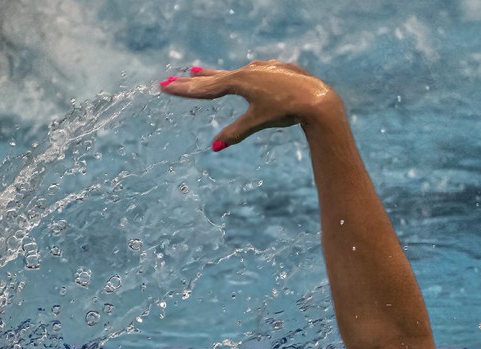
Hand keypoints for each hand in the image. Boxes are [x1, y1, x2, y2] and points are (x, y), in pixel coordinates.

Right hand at [159, 60, 343, 150]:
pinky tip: (242, 75)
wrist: (315, 99)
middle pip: (214, 78)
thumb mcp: (257, 122)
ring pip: (232, 72)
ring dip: (214, 74)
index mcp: (239, 82)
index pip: (206, 88)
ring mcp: (261, 69)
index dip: (184, 90)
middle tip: (171, 80)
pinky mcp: (275, 71)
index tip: (165, 87)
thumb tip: (215, 146)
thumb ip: (236, 132)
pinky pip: (250, 72)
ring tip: (198, 71)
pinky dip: (238, 75)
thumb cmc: (286, 110)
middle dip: (192, 81)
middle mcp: (248, 71)